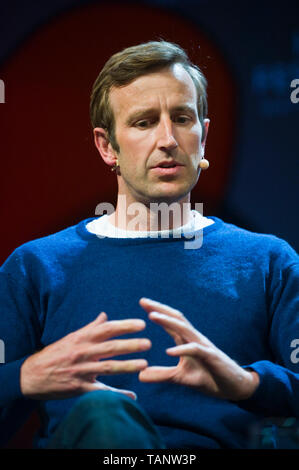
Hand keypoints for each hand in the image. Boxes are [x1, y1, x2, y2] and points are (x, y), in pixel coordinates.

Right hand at [20, 312, 150, 400]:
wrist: (32, 376)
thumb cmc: (54, 354)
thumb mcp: (71, 337)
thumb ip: (90, 328)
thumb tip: (104, 315)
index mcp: (81, 339)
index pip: (107, 329)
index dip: (124, 326)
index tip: (141, 324)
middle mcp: (82, 353)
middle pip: (110, 348)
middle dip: (130, 345)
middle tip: (148, 343)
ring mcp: (81, 371)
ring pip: (108, 368)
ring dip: (127, 366)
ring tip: (144, 364)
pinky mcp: (79, 388)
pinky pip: (101, 391)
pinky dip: (117, 393)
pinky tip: (132, 395)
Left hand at [138, 298, 258, 400]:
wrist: (235, 388)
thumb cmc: (209, 378)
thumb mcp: (181, 378)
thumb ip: (162, 374)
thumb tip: (140, 375)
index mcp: (187, 341)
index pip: (171, 322)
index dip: (158, 311)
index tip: (142, 302)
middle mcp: (195, 339)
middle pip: (176, 319)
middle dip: (160, 309)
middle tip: (143, 301)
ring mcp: (204, 346)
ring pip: (185, 329)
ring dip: (168, 321)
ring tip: (152, 316)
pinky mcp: (212, 357)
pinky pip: (196, 350)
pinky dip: (182, 350)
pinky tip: (169, 351)